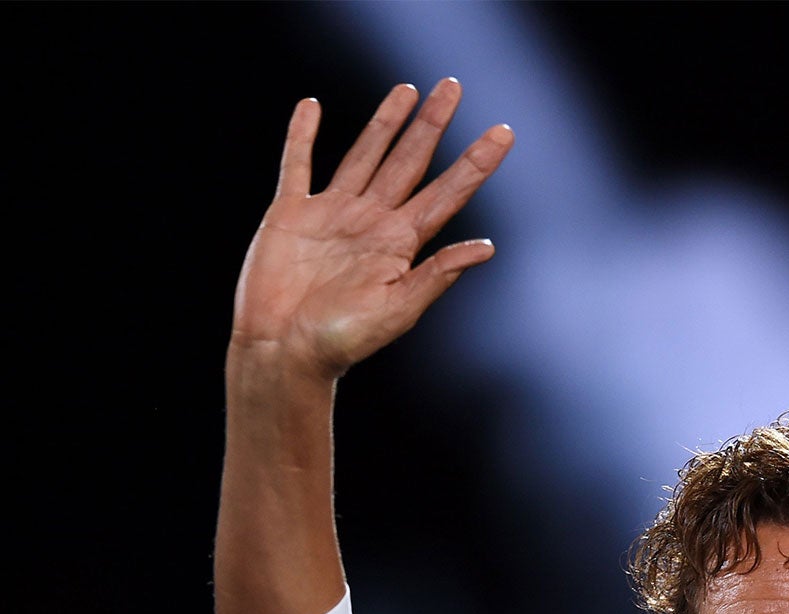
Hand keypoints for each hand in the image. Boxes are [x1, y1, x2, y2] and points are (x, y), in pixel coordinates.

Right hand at [230, 80, 512, 379]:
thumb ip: (437, 275)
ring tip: (407, 90)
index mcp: (402, 244)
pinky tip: (312, 108)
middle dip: (433, 124)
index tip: (504, 132)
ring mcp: (332, 214)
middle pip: (410, 160)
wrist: (284, 352)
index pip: (448, 193)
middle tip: (453, 85)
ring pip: (364, 154)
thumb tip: (486, 248)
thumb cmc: (342, 342)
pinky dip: (301, 135)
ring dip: (386, 122)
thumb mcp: (398, 310)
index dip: (476, 163)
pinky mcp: (291, 214)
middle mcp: (372, 222)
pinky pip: (298, 164)